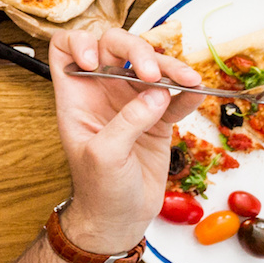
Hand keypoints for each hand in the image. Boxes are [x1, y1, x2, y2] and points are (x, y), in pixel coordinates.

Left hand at [45, 27, 199, 254]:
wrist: (120, 218)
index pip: (66, 49)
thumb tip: (155, 93)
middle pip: (115, 48)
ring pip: (150, 68)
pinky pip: (174, 97)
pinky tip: (197, 93)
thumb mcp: (104, 155)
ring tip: (189, 80)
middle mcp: (102, 92)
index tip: (96, 62)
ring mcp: (131, 103)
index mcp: (76, 96)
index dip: (79, 44)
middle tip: (152, 73)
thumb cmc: (98, 189)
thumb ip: (126, 122)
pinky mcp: (157, 120)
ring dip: (170, 68)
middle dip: (136, 49)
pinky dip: (186, 92)